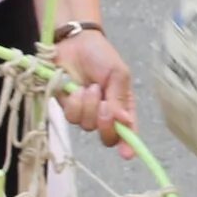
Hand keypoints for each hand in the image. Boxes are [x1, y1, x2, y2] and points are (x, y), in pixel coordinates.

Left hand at [53, 28, 136, 156]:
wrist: (74, 42)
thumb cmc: (101, 55)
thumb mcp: (118, 74)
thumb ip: (119, 99)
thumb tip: (124, 122)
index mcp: (122, 107)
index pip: (128, 132)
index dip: (128, 145)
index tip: (127, 154)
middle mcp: (105, 115)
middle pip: (107, 138)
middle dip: (106, 125)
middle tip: (105, 106)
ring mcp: (85, 113)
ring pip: (87, 126)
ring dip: (88, 106)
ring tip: (89, 86)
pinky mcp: (68, 108)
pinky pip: (71, 117)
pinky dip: (74, 102)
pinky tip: (76, 88)